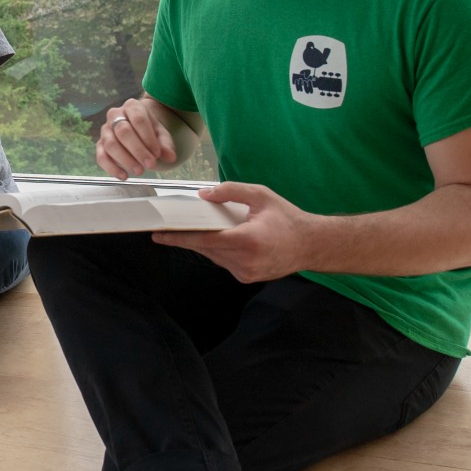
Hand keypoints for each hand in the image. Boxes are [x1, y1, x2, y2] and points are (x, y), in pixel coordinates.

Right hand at [97, 99, 178, 180]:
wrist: (138, 131)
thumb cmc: (150, 131)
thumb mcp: (161, 135)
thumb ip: (166, 145)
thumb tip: (170, 157)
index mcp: (132, 106)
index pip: (138, 120)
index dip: (148, 138)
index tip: (158, 154)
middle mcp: (115, 115)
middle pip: (123, 131)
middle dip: (137, 150)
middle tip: (150, 165)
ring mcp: (105, 129)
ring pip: (110, 144)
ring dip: (125, 160)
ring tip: (140, 171)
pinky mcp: (100, 144)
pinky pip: (101, 156)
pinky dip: (111, 168)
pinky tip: (124, 176)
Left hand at [156, 182, 311, 282]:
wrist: (311, 245)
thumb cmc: (287, 218)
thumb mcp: (261, 196)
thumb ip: (231, 191)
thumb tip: (204, 195)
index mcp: (248, 240)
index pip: (206, 240)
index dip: (180, 237)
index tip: (159, 235)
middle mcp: (245, 261)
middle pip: (206, 249)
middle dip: (188, 238)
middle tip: (169, 227)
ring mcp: (246, 273)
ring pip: (213, 257)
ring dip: (203, 244)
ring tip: (195, 229)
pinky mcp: (247, 278)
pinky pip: (223, 262)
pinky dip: (217, 250)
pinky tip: (218, 239)